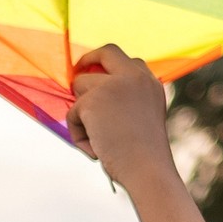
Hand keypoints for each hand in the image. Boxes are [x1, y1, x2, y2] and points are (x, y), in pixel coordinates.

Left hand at [65, 44, 175, 184]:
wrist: (147, 170)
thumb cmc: (144, 159)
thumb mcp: (142, 122)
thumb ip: (126, 104)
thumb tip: (90, 101)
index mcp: (150, 83)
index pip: (129, 60)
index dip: (109, 64)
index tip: (96, 70)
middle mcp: (134, 76)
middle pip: (106, 52)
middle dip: (87, 60)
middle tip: (75, 75)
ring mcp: (113, 85)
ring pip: (80, 86)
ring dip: (81, 113)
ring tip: (96, 141)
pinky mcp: (93, 99)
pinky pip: (72, 114)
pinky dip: (77, 134)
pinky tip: (95, 149)